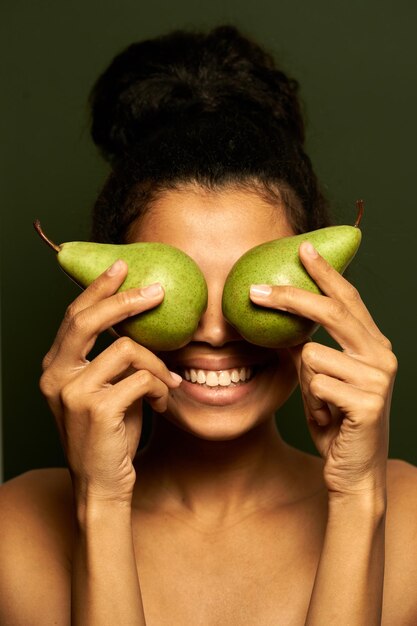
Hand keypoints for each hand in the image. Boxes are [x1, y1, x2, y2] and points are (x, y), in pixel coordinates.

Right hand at [39, 259, 181, 504]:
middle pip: (87, 320)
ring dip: (158, 364)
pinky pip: (142, 379)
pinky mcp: (96, 410)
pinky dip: (161, 387)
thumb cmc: (109, 434)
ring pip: (127, 349)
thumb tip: (140, 322)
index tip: (122, 265)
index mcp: (55, 368)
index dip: (97, 288)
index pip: (73, 316)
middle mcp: (55, 376)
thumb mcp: (106, 389)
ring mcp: (72, 393)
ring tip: (169, 382)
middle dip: (125, 300)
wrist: (102, 485)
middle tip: (157, 291)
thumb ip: (112, 358)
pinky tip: (163, 402)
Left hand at [250, 242, 397, 499]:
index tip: (304, 248)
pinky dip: (313, 403)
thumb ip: (311, 350)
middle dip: (291, 298)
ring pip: (314, 356)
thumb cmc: (336, 421)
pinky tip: (329, 419)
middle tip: (255, 291)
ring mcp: (378, 378)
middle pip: (331, 312)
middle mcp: (382, 356)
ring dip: (307, 383)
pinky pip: (316, 384)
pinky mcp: (368, 402)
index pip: (347, 299)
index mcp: (374, 346)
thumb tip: (284, 325)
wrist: (354, 471)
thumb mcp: (321, 380)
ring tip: (322, 403)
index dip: (325, 273)